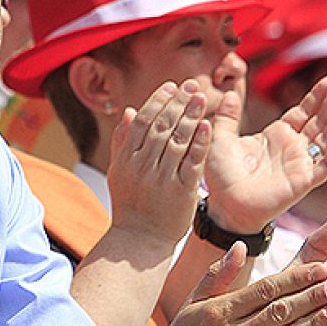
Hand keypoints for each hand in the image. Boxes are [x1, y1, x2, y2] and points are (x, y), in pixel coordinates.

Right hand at [106, 80, 210, 245]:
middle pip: (161, 127)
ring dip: (190, 116)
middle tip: (192, 85)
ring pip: (177, 141)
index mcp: (127, 158)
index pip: (143, 122)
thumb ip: (122, 141)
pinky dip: (199, 143)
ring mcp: (161, 179)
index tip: (171, 86)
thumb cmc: (130, 205)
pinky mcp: (181, 192)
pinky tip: (208, 126)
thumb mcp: (119, 172)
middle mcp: (142, 166)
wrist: (139, 240)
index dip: (157, 101)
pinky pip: (192, 163)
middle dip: (177, 103)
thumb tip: (128, 110)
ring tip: (202, 97)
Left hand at [204, 77, 326, 235]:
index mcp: (278, 135)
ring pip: (326, 139)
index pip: (304, 111)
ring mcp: (300, 164)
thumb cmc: (222, 176)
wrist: (223, 205)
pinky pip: (324, 166)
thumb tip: (230, 93)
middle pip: (320, 120)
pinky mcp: (303, 181)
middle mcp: (293, 148)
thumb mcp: (221, 139)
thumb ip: (227, 117)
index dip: (317, 96)